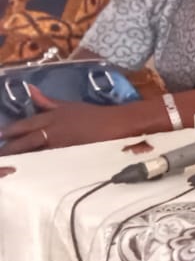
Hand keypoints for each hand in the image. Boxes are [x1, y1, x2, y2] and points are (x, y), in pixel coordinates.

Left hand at [0, 86, 140, 154]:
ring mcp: (60, 144)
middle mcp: (53, 130)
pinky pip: (47, 161)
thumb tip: (29, 89)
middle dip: (10, 148)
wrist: (117, 125)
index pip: (25, 125)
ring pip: (34, 152)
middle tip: (1, 154)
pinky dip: (36, 164)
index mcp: (52, 116)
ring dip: (21, 158)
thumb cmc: (94, 115)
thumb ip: (47, 101)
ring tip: (9, 164)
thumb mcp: (69, 105)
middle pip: (26, 141)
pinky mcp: (68, 155)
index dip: (10, 131)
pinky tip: (29, 170)